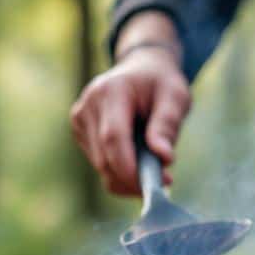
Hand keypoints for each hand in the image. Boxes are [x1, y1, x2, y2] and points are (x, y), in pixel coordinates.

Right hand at [70, 45, 189, 195]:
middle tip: (165, 181)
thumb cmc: (160, 83)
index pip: (113, 137)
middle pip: (105, 157)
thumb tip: (164, 157)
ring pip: (101, 166)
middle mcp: (88, 105)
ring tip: (154, 164)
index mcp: (111, 90)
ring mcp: (79, 119)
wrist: (141, 69)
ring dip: (128, 176)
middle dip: (133, 178)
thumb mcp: (175, 97)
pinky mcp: (79, 131)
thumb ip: (168, 125)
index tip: (153, 184)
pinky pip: (99, 165)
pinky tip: (137, 158)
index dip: (129, 167)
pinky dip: (120, 171)